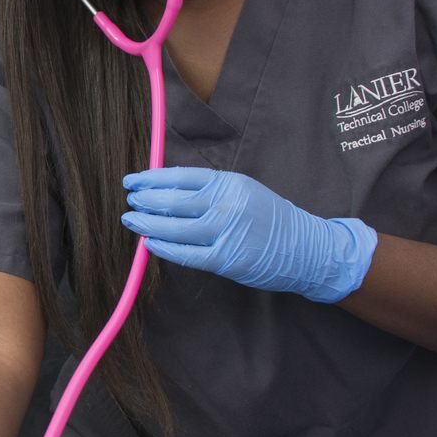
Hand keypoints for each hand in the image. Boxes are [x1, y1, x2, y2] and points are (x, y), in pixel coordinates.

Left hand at [121, 167, 376, 303]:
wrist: (308, 248)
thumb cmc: (271, 219)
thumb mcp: (244, 192)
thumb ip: (210, 190)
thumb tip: (167, 189)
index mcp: (229, 183)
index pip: (180, 177)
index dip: (151, 179)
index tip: (132, 181)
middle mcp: (226, 204)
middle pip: (173, 200)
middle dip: (145, 200)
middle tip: (129, 200)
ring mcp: (226, 232)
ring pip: (175, 226)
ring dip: (147, 223)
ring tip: (131, 220)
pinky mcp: (226, 259)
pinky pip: (186, 253)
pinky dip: (164, 247)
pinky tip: (149, 243)